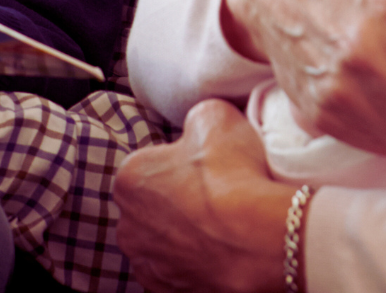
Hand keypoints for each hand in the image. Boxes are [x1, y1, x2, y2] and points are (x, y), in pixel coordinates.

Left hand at [115, 100, 291, 292]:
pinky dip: (196, 262)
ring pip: (164, 241)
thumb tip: (198, 127)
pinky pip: (180, 271)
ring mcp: (148, 266)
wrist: (258, 239)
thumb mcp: (214, 114)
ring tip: (223, 223)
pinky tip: (222, 249)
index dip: (180, 159)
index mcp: (130, 177)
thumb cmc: (233, 175)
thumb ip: (194, 118)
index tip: (205, 162)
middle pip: (153, 205)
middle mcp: (128, 226)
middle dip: (177, 199)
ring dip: (185, 233)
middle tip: (215, 192)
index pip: (150, 162)